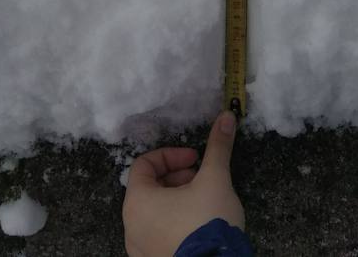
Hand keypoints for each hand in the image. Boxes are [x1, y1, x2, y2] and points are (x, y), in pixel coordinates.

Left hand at [123, 111, 243, 256]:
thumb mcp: (215, 179)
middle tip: (201, 178)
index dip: (171, 155)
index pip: (144, 164)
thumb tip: (226, 115)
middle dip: (176, 177)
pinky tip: (198, 226)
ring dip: (176, 199)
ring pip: (154, 213)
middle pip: (148, 188)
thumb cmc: (206, 222)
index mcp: (137, 202)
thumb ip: (218, 147)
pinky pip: (158, 235)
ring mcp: (140, 250)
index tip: (195, 158)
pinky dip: (174, 223)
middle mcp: (131, 227)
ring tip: (202, 201)